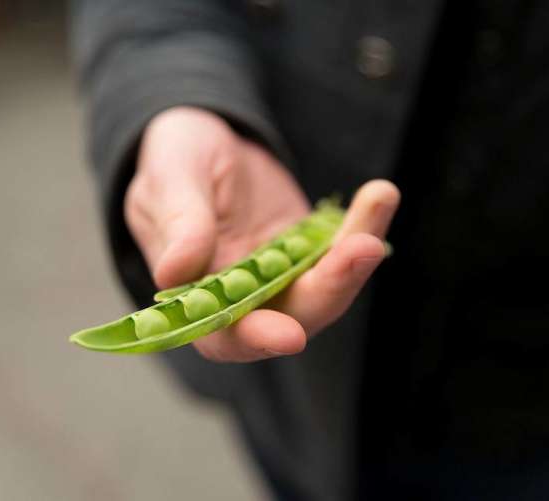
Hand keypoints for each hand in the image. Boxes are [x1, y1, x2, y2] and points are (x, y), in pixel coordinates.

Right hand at [126, 106, 399, 361]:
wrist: (207, 137)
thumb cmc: (173, 159)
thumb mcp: (169, 178)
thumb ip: (178, 223)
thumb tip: (174, 274)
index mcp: (196, 294)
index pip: (224, 334)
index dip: (256, 339)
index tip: (290, 336)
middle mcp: (246, 296)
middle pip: (294, 314)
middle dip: (331, 288)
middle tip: (363, 248)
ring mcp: (284, 274)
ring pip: (327, 284)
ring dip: (356, 255)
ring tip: (378, 200)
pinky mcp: (310, 248)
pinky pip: (342, 248)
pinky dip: (363, 225)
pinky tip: (379, 195)